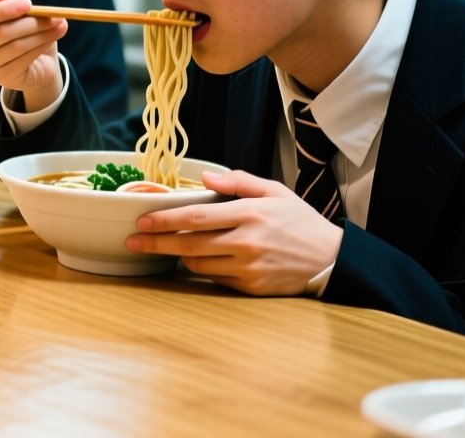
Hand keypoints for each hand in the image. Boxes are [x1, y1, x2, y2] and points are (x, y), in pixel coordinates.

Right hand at [0, 0, 66, 110]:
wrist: (33, 61)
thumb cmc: (20, 30)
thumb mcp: (15, 13)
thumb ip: (6, 1)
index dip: (1, 10)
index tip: (28, 3)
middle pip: (1, 33)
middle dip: (31, 22)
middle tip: (53, 15)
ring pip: (16, 46)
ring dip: (41, 34)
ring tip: (59, 24)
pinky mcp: (2, 78)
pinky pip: (24, 60)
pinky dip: (41, 46)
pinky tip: (52, 38)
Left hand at [125, 170, 343, 295]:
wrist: (331, 259)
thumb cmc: (300, 222)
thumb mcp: (274, 191)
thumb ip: (238, 182)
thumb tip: (203, 178)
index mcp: (249, 214)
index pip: (195, 218)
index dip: (164, 220)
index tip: (142, 221)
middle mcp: (246, 242)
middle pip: (189, 244)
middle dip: (156, 243)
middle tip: (133, 241)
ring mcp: (248, 267)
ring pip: (198, 265)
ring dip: (178, 256)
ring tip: (162, 247)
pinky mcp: (251, 287)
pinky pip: (215, 279)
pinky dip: (203, 269)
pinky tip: (196, 261)